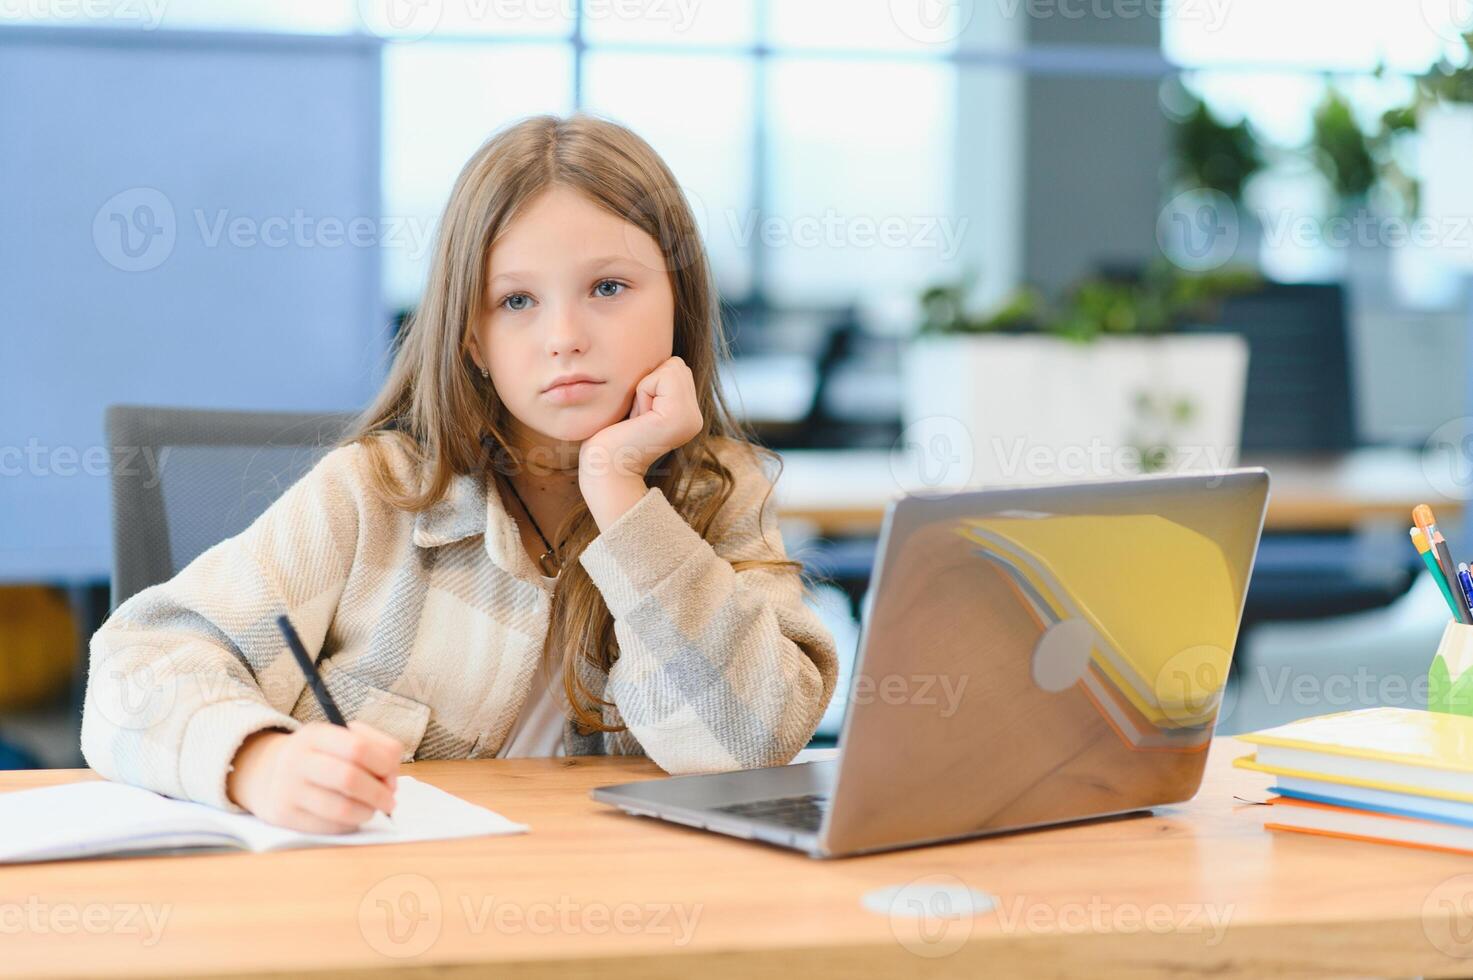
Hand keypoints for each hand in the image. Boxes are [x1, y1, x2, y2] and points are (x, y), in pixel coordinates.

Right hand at [225, 721, 399, 832]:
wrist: (270, 774)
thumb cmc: (321, 755)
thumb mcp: (342, 737)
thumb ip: (376, 749)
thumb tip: (390, 781)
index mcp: (315, 735)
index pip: (357, 747)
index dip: (383, 763)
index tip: (391, 774)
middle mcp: (297, 760)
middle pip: (349, 778)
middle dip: (378, 793)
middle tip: (390, 800)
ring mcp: (288, 789)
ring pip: (341, 808)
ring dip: (367, 812)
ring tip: (372, 808)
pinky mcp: (285, 815)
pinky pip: (329, 827)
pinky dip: (350, 824)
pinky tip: (352, 816)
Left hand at [579, 355, 702, 486]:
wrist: (605, 470)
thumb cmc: (610, 437)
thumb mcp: (640, 405)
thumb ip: (656, 386)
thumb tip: (661, 356)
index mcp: (689, 414)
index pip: (676, 367)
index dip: (649, 382)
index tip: (637, 415)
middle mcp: (696, 417)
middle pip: (676, 363)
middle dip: (649, 382)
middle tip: (637, 416)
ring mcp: (691, 418)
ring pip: (671, 366)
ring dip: (645, 388)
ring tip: (637, 418)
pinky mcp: (679, 417)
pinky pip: (660, 377)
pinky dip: (643, 392)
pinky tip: (638, 420)